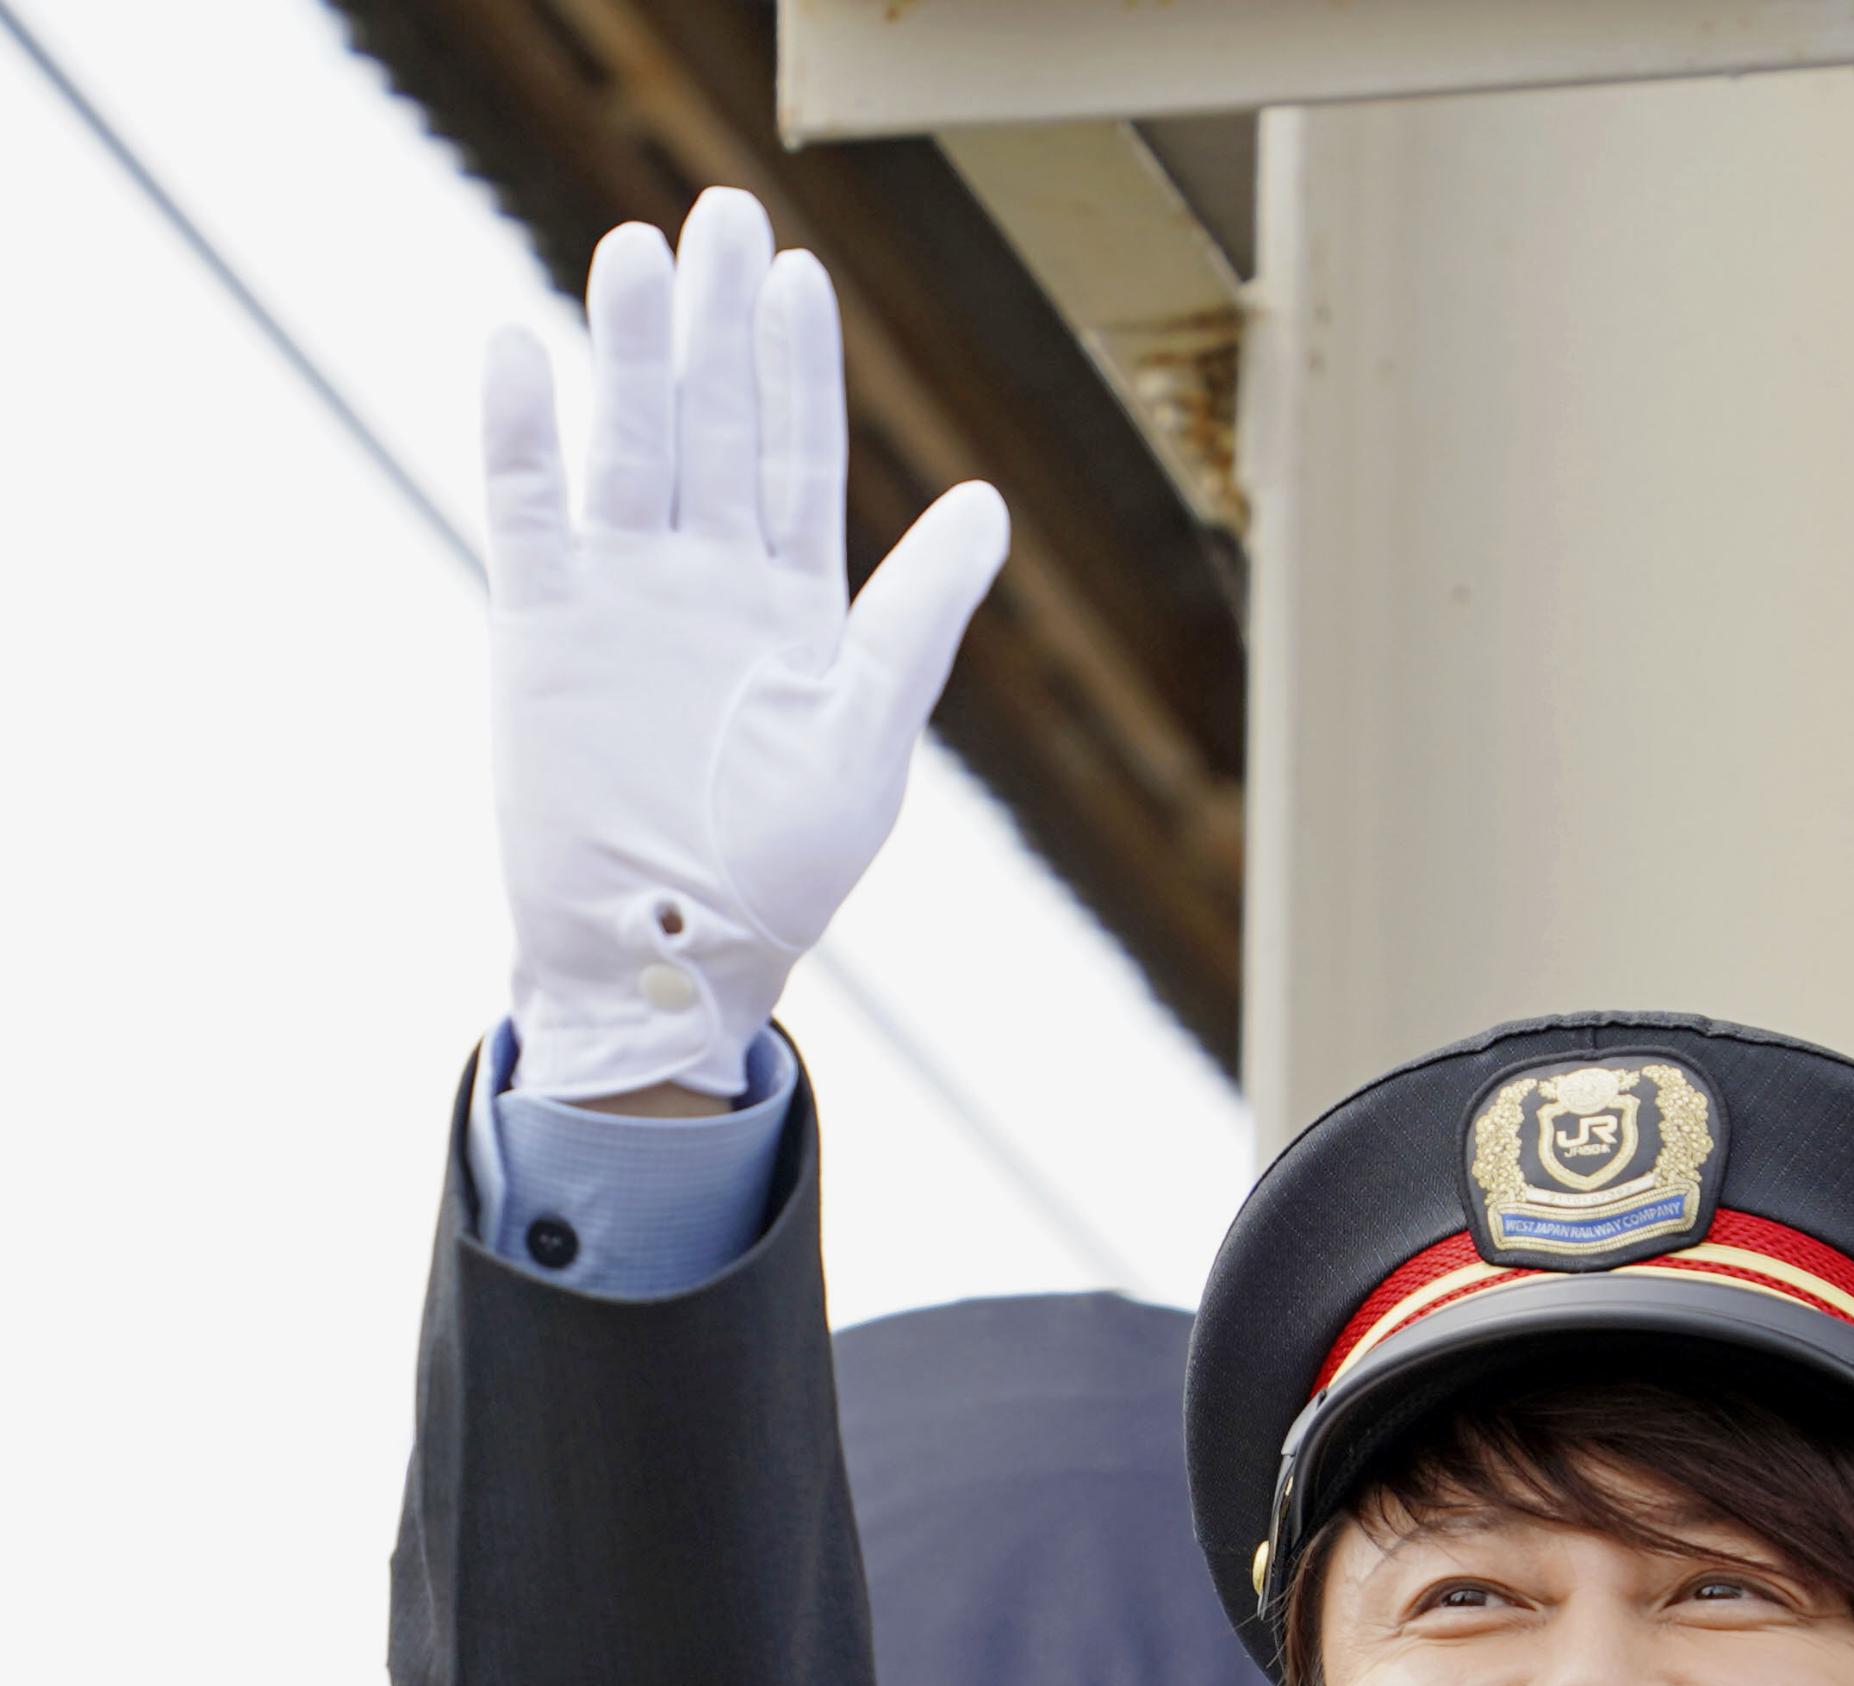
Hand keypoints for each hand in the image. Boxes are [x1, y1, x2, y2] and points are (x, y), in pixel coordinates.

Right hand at [481, 188, 1008, 1100]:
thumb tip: (988, 504)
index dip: (800, 369)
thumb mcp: (868, 743)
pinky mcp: (543, 629)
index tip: (801, 279)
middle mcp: (705, 579)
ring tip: (635, 254)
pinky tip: (521, 351)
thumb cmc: (783, 870)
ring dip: (629, 355)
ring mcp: (622, 596)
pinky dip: (521, 436)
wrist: (673, 954)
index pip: (798, 456)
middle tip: (720, 216)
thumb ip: (917, 621)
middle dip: (718, 325)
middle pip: (713, 425)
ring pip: (626, 445)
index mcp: (792, 602)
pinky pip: (527, 512)